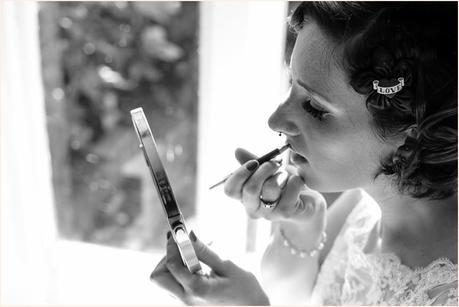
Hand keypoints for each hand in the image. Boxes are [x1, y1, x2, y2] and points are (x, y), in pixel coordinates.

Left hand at [150, 232, 269, 305]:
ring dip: (173, 264)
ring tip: (193, 253)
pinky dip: (181, 271)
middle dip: (165, 258)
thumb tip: (188, 234)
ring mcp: (186, 303)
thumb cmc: (244, 289)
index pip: (171, 265)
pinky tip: (198, 263)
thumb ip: (204, 251)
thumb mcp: (227, 266)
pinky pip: (175, 284)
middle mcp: (186, 299)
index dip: (173, 245)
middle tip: (181, 246)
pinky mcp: (188, 302)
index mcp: (196, 290)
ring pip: (164, 281)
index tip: (179, 231)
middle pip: (158, 277)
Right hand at [223, 148, 325, 230]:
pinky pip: (291, 189)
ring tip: (286, 174)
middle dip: (264, 169)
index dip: (240, 174)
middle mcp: (253, 208)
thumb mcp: (267, 171)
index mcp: (243, 196)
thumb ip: (253, 162)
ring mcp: (269, 213)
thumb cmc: (283, 184)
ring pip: (270, 188)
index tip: (254, 162)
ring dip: (281, 174)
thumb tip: (237, 150)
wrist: (306, 203)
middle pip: (250, 189)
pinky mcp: (286, 213)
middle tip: (276, 162)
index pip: (230, 189)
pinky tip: (298, 182)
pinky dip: (296, 180)